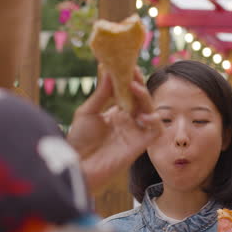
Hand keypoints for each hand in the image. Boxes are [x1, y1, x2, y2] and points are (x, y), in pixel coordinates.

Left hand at [67, 68, 162, 194]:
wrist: (76, 165)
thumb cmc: (79, 141)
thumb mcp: (88, 112)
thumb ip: (101, 93)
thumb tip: (108, 70)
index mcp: (116, 113)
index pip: (129, 93)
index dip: (130, 79)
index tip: (127, 65)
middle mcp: (128, 122)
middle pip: (141, 99)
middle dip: (139, 84)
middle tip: (132, 71)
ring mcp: (135, 133)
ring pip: (151, 111)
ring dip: (145, 98)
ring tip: (134, 87)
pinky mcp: (140, 145)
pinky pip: (155, 131)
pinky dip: (154, 120)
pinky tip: (142, 113)